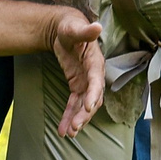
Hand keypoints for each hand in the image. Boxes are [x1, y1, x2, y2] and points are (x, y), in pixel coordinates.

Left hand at [50, 8, 105, 135]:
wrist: (65, 30)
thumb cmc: (70, 27)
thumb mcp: (74, 28)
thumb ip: (84, 31)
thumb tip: (97, 26)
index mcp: (95, 62)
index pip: (96, 80)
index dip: (93, 93)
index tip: (87, 106)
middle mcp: (93, 75)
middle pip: (92, 98)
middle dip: (84, 113)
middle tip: (74, 127)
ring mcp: (86, 82)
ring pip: (84, 106)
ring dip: (77, 119)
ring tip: (68, 133)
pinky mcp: (78, 86)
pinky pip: (74, 104)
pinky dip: (69, 116)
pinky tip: (63, 129)